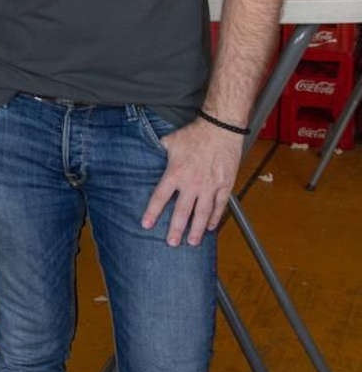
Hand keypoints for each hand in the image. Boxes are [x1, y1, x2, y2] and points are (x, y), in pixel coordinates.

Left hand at [140, 118, 240, 245]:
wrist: (220, 128)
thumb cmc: (194, 134)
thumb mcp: (169, 142)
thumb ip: (159, 153)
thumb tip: (149, 155)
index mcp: (175, 174)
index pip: (160, 197)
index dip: (152, 212)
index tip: (147, 225)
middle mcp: (191, 183)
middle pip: (182, 211)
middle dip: (175, 229)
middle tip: (171, 243)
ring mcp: (210, 186)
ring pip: (202, 213)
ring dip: (196, 229)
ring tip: (191, 242)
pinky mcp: (225, 185)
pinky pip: (219, 206)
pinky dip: (215, 218)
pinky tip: (211, 227)